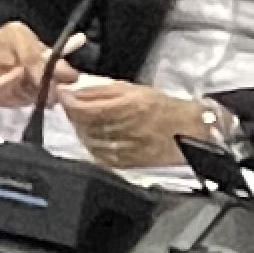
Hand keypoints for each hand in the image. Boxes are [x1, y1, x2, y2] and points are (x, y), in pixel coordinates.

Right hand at [0, 20, 70, 107]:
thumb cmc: (25, 52)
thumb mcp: (45, 54)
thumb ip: (58, 66)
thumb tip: (71, 77)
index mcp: (15, 32)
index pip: (30, 59)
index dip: (43, 79)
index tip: (53, 94)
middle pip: (13, 74)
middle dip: (31, 91)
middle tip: (43, 100)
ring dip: (15, 98)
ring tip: (27, 100)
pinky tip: (10, 100)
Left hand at [56, 78, 211, 168]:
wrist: (190, 132)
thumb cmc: (164, 107)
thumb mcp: (131, 89)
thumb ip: (99, 90)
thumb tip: (72, 90)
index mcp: (128, 107)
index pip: (84, 107)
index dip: (68, 101)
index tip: (63, 94)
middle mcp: (126, 129)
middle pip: (83, 124)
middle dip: (74, 114)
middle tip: (74, 106)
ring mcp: (125, 148)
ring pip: (87, 140)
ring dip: (81, 129)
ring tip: (86, 120)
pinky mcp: (126, 163)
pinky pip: (98, 155)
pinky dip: (91, 145)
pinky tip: (95, 137)